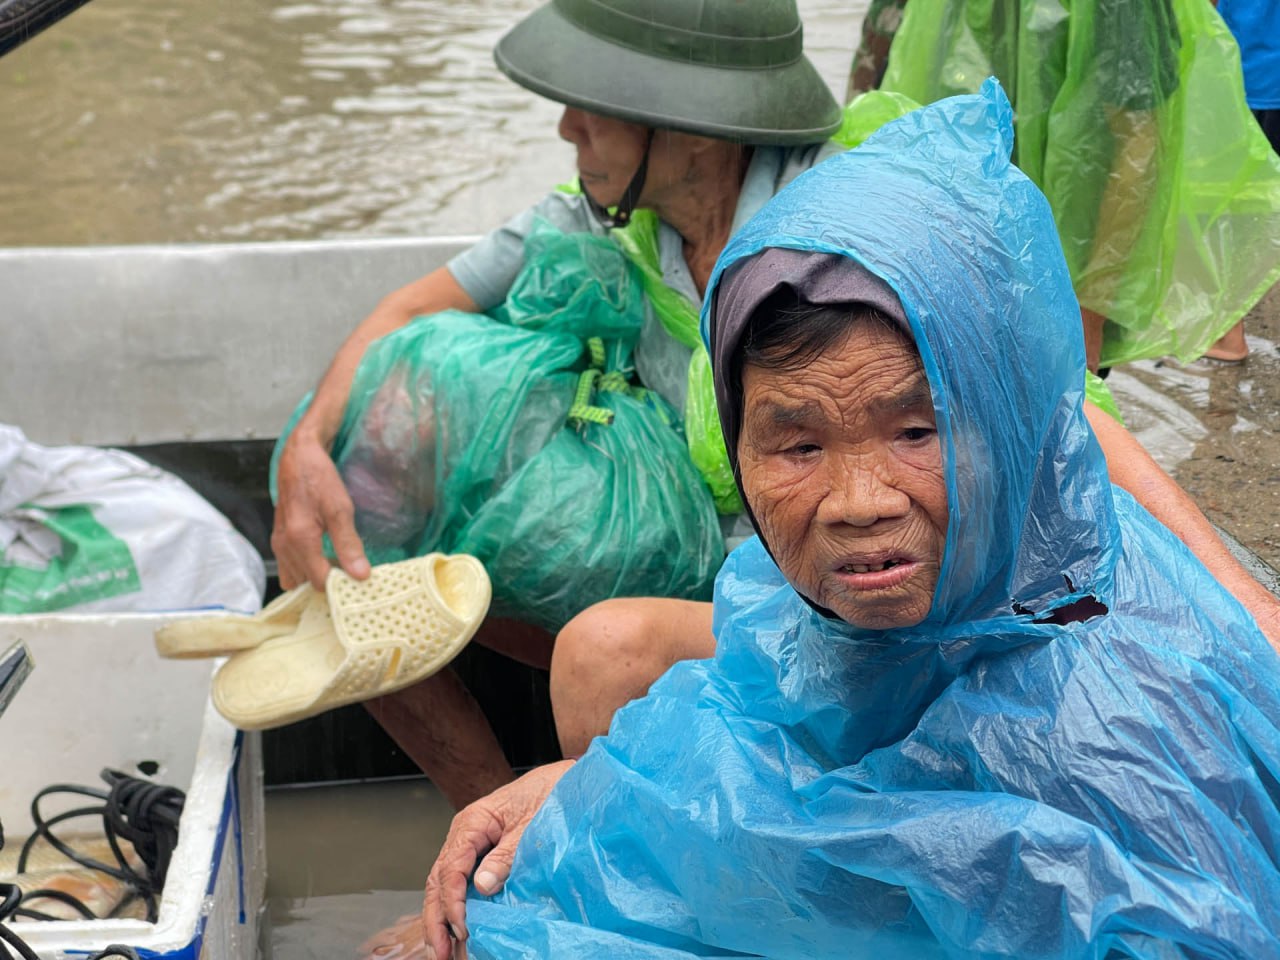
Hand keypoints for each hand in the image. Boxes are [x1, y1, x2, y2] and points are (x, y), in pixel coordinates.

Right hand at [271, 431, 370, 590]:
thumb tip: (361, 575)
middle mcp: (284, 546)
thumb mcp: (341, 509)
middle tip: (352, 571)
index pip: (319, 582)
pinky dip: (307, 568)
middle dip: (329, 583)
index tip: (359, 578)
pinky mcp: (279, 540)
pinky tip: (325, 556)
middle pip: (306, 583)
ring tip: (340, 564)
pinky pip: (291, 566)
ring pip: (296, 578)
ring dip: (316, 577)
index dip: (340, 584)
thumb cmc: (319, 478)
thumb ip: (349, 544)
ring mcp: (279, 544)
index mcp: (299, 540)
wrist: (298, 457)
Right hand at [422, 760, 573, 959]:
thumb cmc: (550, 794)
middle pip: (439, 879)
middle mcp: (465, 834)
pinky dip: (455, 908)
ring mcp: (470, 844)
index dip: (453, 902)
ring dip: (442, 917)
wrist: (565, 780)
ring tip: (443, 950)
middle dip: (437, 918)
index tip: (462, 928)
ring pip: (443, 884)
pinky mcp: (481, 853)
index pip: (452, 867)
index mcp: (473, 822)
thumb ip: (507, 856)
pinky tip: (456, 930)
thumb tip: (481, 887)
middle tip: (441, 952)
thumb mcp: (532, 825)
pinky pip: (459, 882)